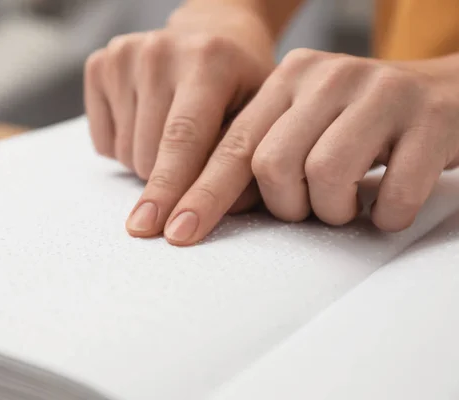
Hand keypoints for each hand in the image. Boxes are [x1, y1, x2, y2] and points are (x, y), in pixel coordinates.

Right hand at [83, 3, 275, 236]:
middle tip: (191, 172)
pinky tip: (148, 124)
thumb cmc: (240, 82)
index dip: (177, 192)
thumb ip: (246, 161)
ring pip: (126, 153)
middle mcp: (160, 51)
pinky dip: (124, 149)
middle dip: (168, 184)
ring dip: (148, 166)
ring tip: (174, 139)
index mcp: (208, 60)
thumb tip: (225, 213)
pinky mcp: (100, 64)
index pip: (185, 140)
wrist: (211, 34)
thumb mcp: (260, 114)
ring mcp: (125, 55)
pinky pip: (102, 142)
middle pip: (150, 154)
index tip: (170, 234)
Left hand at [159, 49, 458, 245]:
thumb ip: (259, 156)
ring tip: (351, 202)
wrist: (448, 95)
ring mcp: (380, 92)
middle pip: (273, 165)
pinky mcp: (429, 118)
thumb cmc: (361, 124)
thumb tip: (208, 207)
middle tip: (312, 206)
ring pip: (325, 176)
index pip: (232, 145)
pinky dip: (386, 215)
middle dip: (288, 205)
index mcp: (288, 79)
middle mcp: (327, 76)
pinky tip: (388, 203)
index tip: (176, 234)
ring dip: (335, 210)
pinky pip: (391, 194)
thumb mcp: (303, 126)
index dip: (202, 194)